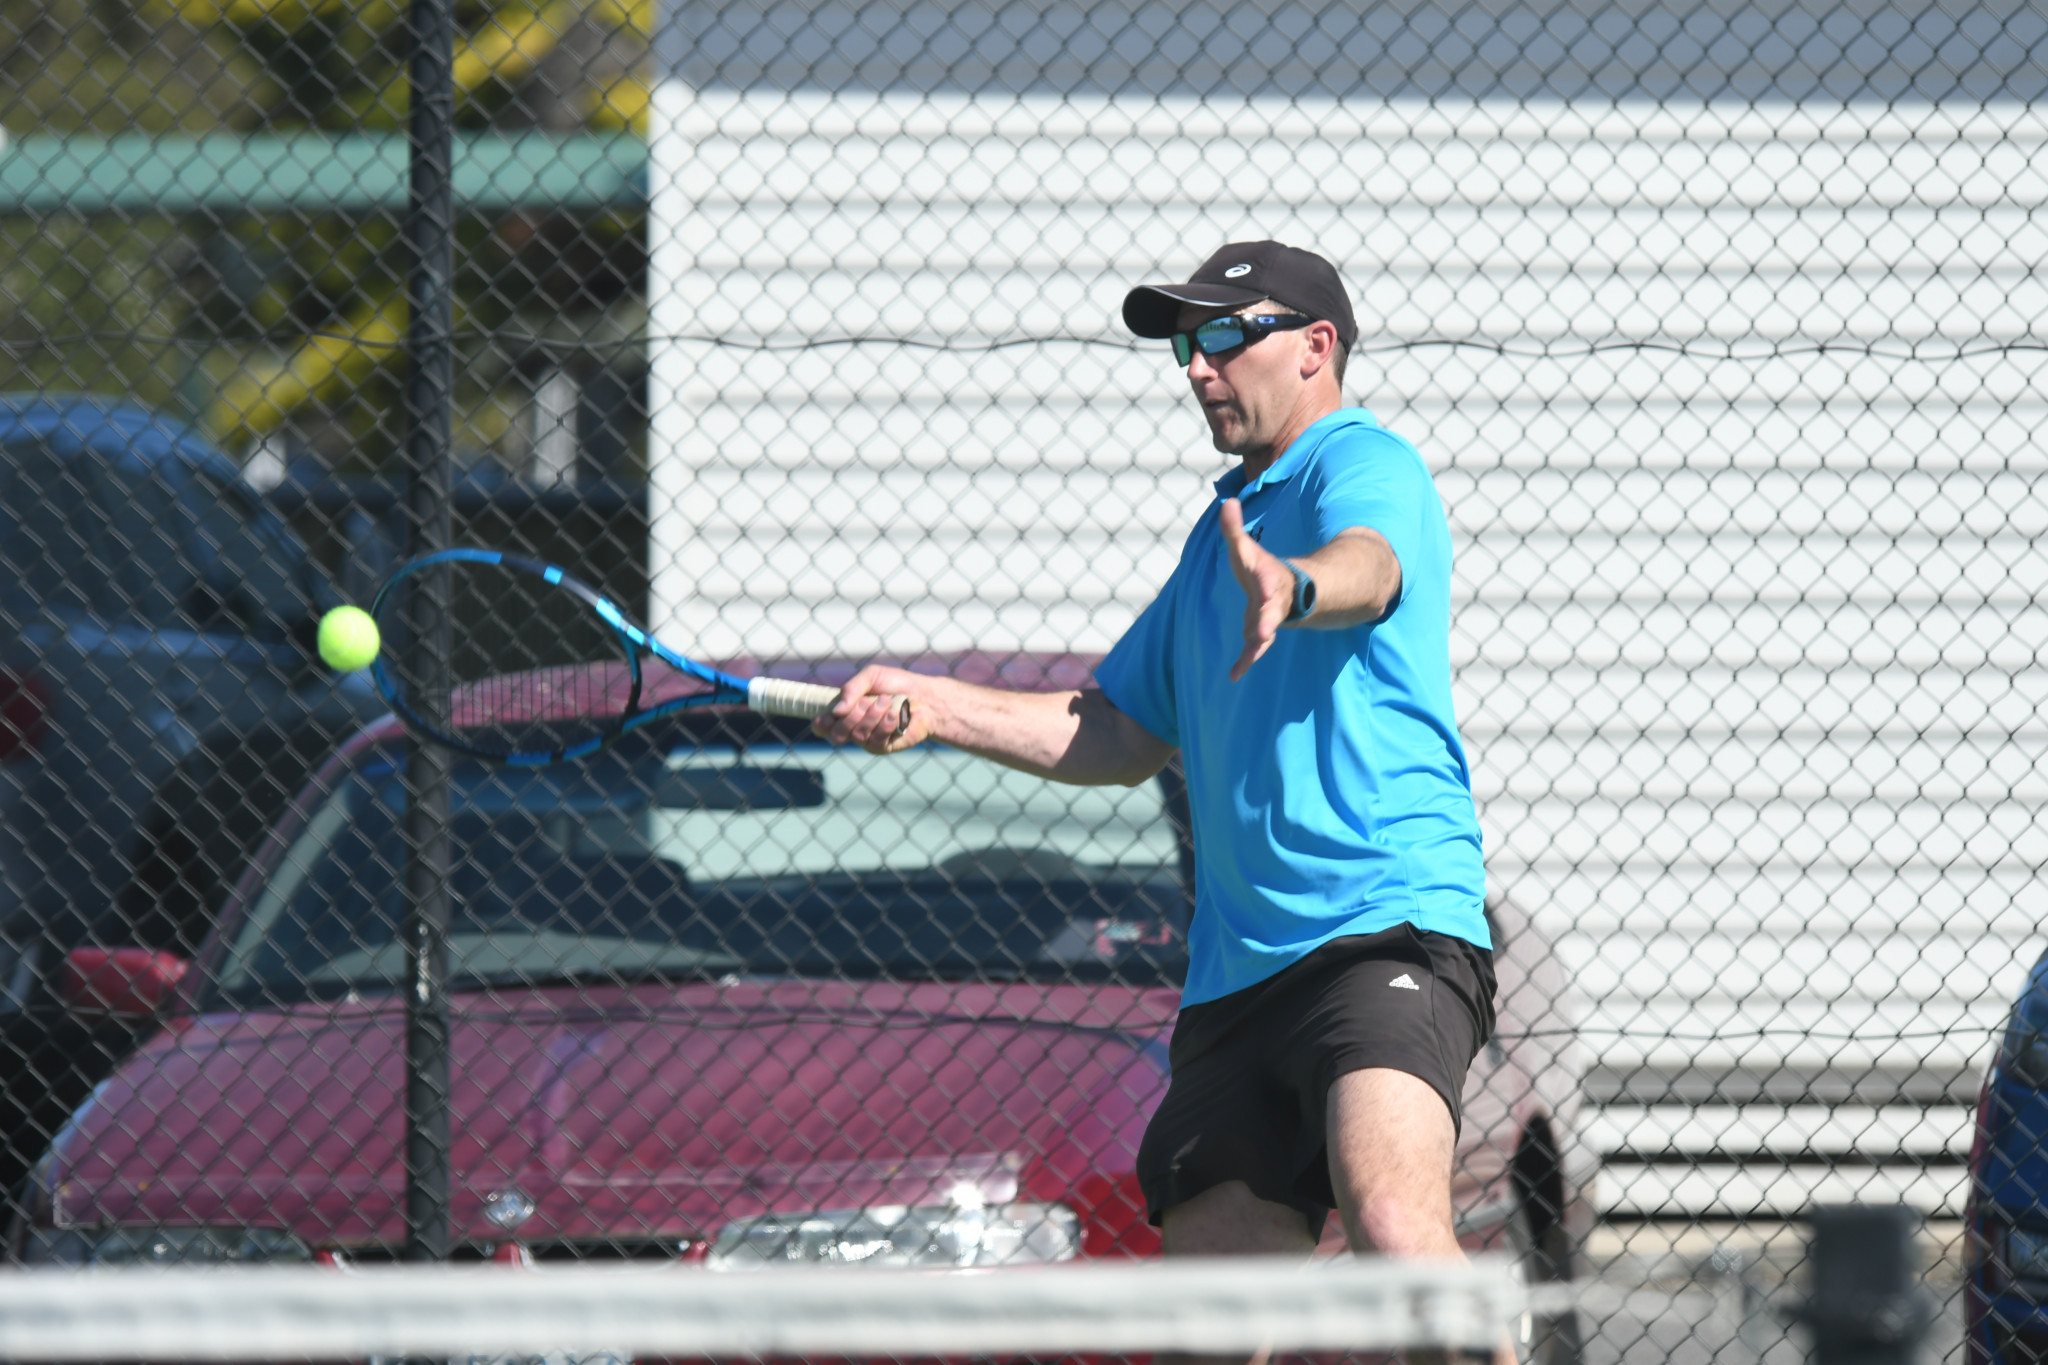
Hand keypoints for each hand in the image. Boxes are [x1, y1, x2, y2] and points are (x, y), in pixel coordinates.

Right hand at [812, 664, 937, 753]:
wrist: (924, 696)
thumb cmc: (896, 685)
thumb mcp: (871, 677)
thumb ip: (851, 689)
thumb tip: (837, 711)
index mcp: (844, 711)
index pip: (822, 726)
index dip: (822, 724)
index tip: (829, 717)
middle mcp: (852, 728)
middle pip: (836, 733)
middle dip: (853, 715)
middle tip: (868, 701)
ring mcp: (866, 739)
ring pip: (857, 735)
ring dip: (873, 715)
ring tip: (888, 701)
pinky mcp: (882, 747)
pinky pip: (876, 740)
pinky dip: (886, 724)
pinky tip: (896, 714)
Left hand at [1220, 498, 1296, 680]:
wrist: (1283, 592)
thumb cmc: (1258, 568)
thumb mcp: (1245, 548)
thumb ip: (1234, 528)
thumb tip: (1227, 502)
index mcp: (1266, 577)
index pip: (1264, 576)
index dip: (1264, 580)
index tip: (1263, 585)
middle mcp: (1271, 600)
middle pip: (1270, 610)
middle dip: (1267, 619)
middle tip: (1264, 630)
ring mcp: (1268, 619)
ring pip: (1266, 631)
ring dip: (1259, 642)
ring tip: (1254, 649)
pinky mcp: (1259, 634)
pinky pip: (1254, 650)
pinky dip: (1245, 662)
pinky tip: (1234, 675)